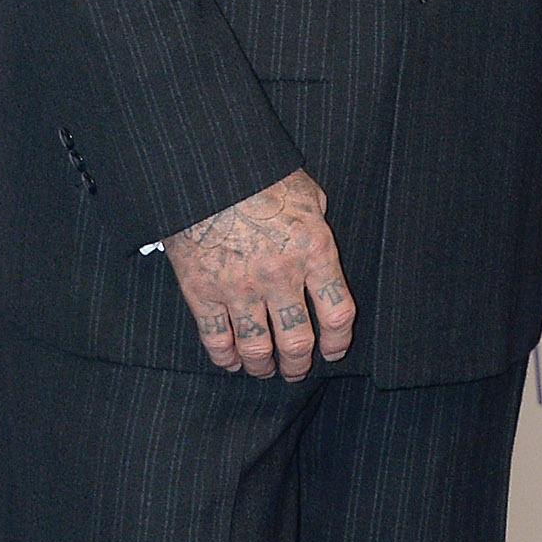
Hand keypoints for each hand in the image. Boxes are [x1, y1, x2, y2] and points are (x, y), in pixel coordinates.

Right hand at [163, 167, 353, 379]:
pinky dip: (225, 358)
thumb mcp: (309, 195)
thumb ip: (319, 228)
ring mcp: (239, 288)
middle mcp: (281, 277)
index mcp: (315, 252)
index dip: (339, 341)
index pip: (338, 314)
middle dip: (299, 364)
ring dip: (263, 367)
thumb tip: (320, 249)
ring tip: (265, 370)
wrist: (208, 172)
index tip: (334, 351)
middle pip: (297, 341)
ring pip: (257, 348)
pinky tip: (232, 361)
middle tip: (297, 370)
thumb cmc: (263, 176)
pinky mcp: (202, 292)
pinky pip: (216, 339)